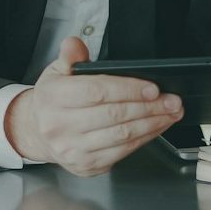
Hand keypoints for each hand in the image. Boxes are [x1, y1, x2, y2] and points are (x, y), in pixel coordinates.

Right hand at [5, 36, 182, 175]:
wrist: (38, 132)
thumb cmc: (53, 100)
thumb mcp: (57, 71)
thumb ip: (71, 56)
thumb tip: (74, 43)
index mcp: (54, 98)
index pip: (97, 92)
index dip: (128, 90)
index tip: (153, 88)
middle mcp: (61, 127)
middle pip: (114, 116)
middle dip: (149, 107)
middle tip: (172, 100)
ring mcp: (73, 150)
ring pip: (121, 136)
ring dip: (152, 124)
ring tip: (170, 113)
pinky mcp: (86, 166)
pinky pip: (121, 153)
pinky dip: (144, 139)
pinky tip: (155, 127)